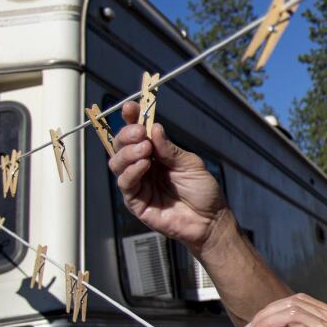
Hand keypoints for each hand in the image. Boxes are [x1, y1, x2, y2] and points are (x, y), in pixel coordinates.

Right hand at [109, 98, 226, 252]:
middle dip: (126, 135)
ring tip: (145, 150)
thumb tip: (153, 128)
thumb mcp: (190, 164)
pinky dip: (131, 171)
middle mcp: (143, 167)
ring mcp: (138, 184)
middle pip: (121, 146)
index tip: (131, 107)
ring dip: (128, 153)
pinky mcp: (135, 202)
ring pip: (117, 163)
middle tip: (139, 133)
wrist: (209, 220)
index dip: (131, 119)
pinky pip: (125, 184)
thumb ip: (169, 149)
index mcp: (155, 154)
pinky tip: (143, 165)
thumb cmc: (202, 191)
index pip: (137, 134)